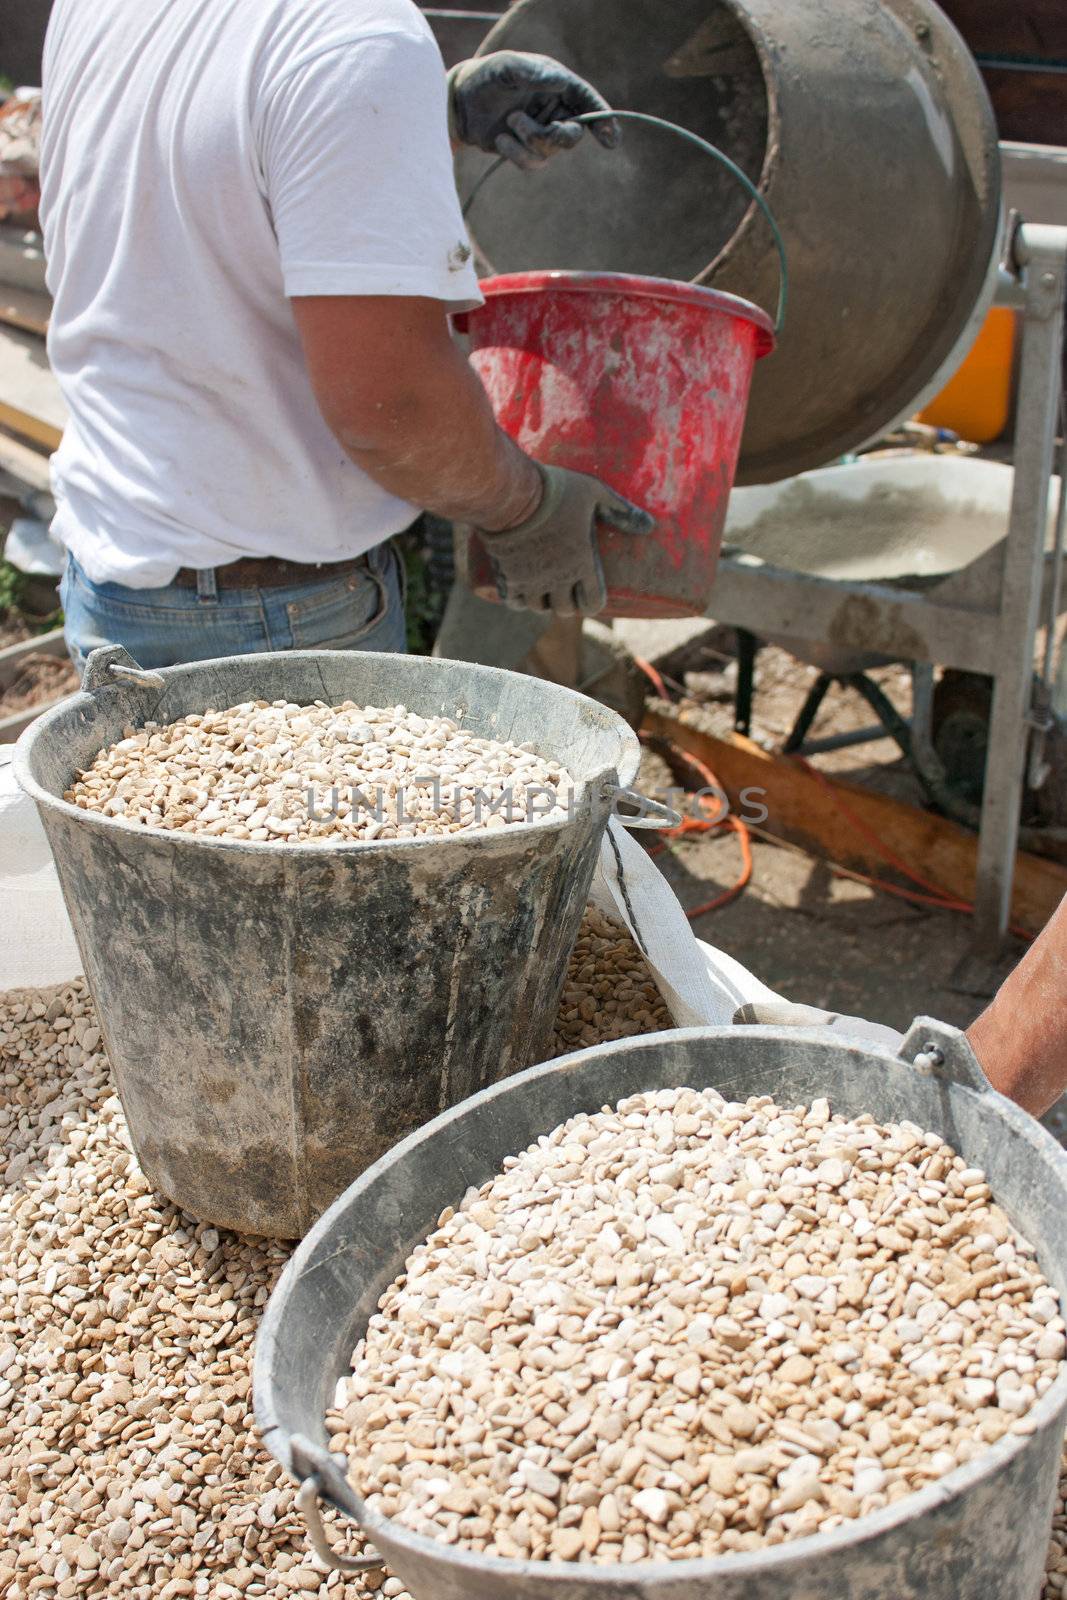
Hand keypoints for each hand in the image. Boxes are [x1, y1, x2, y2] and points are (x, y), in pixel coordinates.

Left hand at [448, 51, 619, 170]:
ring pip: (551, 151)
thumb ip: (532, 73)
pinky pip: (532, 163)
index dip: (603, 120)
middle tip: (535, 126)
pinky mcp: (526, 151)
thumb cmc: (487, 76)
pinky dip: (517, 154)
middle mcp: (555, 110)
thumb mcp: (508, 67)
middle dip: (556, 136)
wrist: (461, 101)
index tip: (611, 139)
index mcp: (559, 85)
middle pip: (572, 135)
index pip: (587, 102)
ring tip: (509, 122)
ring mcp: (542, 132)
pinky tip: (500, 139)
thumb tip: (560, 82)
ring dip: (530, 139)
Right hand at [478, 463, 652, 615]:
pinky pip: (515, 603)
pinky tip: (520, 587)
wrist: (509, 494)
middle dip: (567, 601)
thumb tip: (650, 525)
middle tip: (564, 587)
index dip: (591, 601)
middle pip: (565, 609)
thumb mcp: (594, 492)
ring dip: (543, 601)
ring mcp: (531, 582)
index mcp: (582, 564)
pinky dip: (519, 599)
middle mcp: (558, 579)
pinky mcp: (507, 579)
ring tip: (543, 587)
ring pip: (539, 608)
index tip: (587, 592)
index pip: (593, 603)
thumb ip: (621, 511)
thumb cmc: (556, 490)